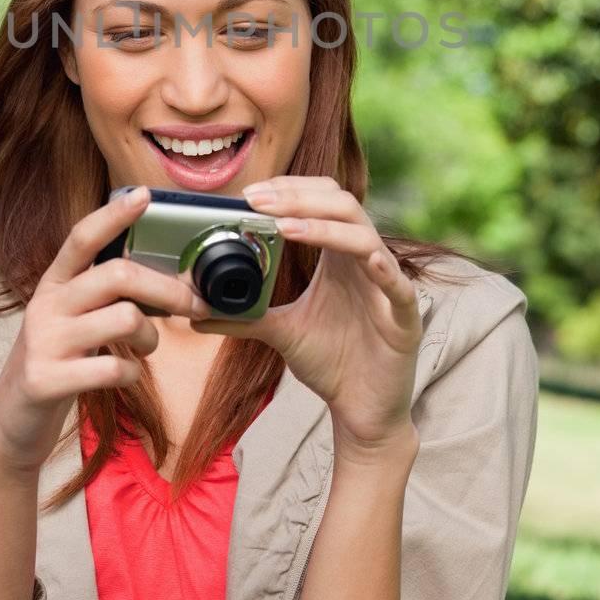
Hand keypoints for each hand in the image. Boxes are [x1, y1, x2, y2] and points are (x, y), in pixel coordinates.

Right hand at [0, 186, 198, 478]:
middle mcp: (46, 305)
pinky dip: (132, 373)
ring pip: (123, 319)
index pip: (82, 237)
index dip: (113, 215)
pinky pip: (111, 369)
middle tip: (193, 303)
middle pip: (117, 275)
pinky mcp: (46, 380)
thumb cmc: (56, 363)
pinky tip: (126, 376)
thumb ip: (103, 297)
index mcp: (53, 284)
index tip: (145, 196)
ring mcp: (44, 342)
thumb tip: (164, 282)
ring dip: (151, 336)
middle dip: (166, 288)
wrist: (10, 422)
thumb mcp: (71, 320)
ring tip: (148, 347)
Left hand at [188, 176, 422, 456]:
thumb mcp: (280, 332)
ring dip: (325, 227)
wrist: (363, 409)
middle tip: (258, 201)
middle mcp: (364, 261)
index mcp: (339, 256)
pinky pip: (398, 285)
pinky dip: (383, 268)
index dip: (290, 190)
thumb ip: (243, 316)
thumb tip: (195, 312)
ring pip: (365, 237)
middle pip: (342, 206)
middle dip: (300, 198)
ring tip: (285, 226)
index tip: (250, 196)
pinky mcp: (404, 317)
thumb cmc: (332, 362)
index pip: (321, 201)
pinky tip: (365, 260)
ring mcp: (386, 285)